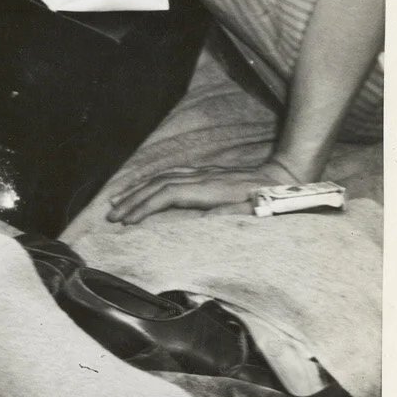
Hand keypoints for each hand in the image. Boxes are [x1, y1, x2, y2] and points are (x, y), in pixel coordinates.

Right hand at [106, 157, 300, 224]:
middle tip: (111, 215)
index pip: (166, 196)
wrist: (285, 176)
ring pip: (160, 178)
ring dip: (137, 189)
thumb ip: (227, 216)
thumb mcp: (254, 212)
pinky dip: (151, 182)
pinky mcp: (204, 173)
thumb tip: (199, 223)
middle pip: (157, 185)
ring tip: (117, 200)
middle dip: (132, 200)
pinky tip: (143, 187)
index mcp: (208, 189)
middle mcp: (200, 178)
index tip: (127, 220)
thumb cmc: (270, 200)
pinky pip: (169, 175)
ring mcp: (201, 173)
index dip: (144, 207)